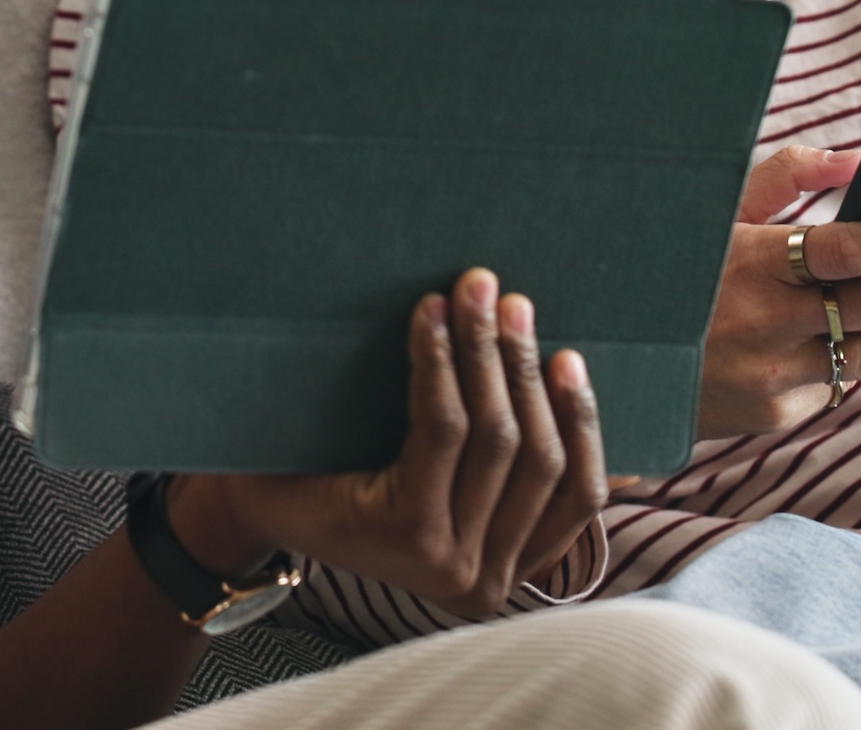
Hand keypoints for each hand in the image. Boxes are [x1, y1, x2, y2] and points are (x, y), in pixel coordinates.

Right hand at [175, 269, 604, 618]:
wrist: (280, 526)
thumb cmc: (283, 466)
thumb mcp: (294, 434)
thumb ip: (324, 389)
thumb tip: (378, 301)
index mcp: (400, 539)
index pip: (440, 431)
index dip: (443, 358)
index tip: (434, 302)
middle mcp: (457, 570)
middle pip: (501, 444)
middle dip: (494, 354)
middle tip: (482, 287)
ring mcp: (497, 573)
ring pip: (545, 465)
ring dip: (536, 381)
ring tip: (519, 316)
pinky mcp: (526, 565)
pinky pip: (575, 497)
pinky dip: (580, 432)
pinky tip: (568, 371)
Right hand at [697, 146, 860, 436]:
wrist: (618, 366)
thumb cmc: (674, 273)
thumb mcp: (715, 214)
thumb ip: (786, 176)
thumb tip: (857, 160)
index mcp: (748, 265)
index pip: (847, 251)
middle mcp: (764, 325)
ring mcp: (773, 377)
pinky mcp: (778, 414)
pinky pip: (843, 381)